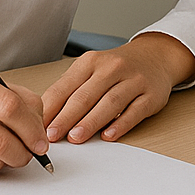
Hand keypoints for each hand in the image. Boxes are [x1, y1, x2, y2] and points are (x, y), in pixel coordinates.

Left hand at [41, 33, 194, 143]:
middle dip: (66, 117)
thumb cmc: (116, 68)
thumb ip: (71, 89)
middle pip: (85, 95)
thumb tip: (46, 117)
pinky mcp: (151, 95)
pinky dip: (121, 124)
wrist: (155, 56)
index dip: (51, 107)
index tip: (39, 125)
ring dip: (91, 122)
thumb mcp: (91, 69)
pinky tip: (108, 135)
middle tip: (52, 135)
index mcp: (91, 62)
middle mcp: (112, 68)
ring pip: (109, 103)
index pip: (66, 86)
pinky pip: (135, 111)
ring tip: (76, 137)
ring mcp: (133, 81)